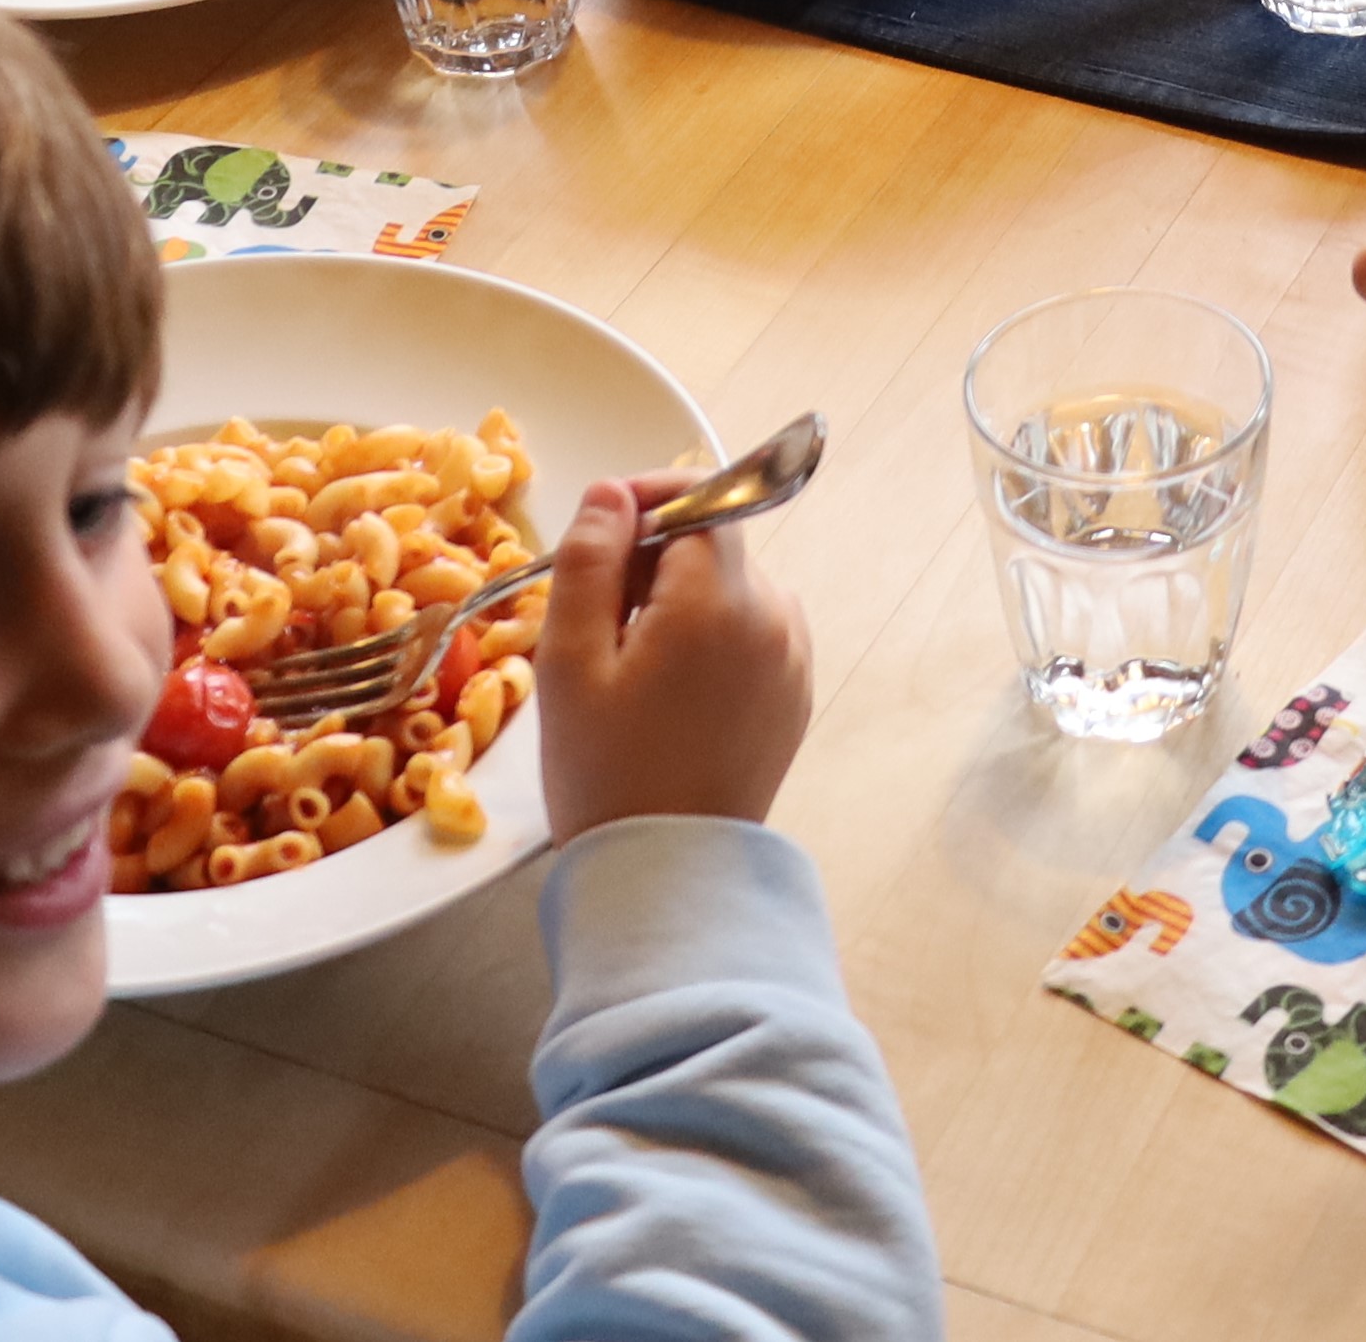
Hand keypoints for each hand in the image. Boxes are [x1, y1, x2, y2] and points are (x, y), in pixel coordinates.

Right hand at [538, 466, 812, 834]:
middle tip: (595, 616)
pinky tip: (667, 689)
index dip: (647, 498)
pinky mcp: (795, 694)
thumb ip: (588, 561)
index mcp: (719, 600)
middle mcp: (774, 616)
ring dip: (681, 597)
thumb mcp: (570, 662)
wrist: (668, 874)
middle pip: (715, 542)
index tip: (599, 531)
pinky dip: (710, 635)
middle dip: (653, 556)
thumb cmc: (606, 771)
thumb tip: (613, 492)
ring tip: (627, 662)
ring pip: (731, 586)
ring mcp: (793, 657)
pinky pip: (751, 630)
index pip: (701, 497)